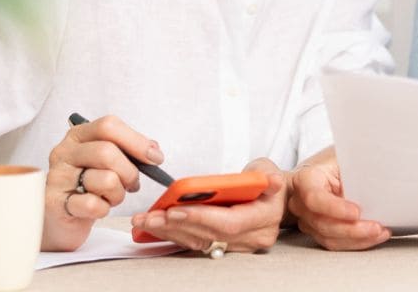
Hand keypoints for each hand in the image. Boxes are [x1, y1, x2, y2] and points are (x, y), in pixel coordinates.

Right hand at [42, 115, 162, 250]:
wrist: (62, 216)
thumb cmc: (88, 185)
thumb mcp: (107, 162)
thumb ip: (129, 150)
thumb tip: (153, 151)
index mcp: (78, 135)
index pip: (109, 126)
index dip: (137, 141)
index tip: (155, 158)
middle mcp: (64, 152)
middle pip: (108, 152)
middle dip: (130, 172)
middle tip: (132, 184)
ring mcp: (58, 177)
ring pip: (106, 180)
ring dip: (118, 194)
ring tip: (111, 197)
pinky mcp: (56, 203)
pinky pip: (93, 204)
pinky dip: (104, 209)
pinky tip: (98, 208)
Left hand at [130, 158, 285, 252]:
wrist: (274, 200)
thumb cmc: (265, 181)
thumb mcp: (266, 170)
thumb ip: (264, 175)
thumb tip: (272, 181)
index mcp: (265, 217)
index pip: (229, 222)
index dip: (201, 217)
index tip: (175, 210)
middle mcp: (253, 237)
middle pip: (209, 234)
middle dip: (176, 225)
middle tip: (149, 216)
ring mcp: (239, 246)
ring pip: (199, 242)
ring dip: (168, 231)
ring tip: (144, 220)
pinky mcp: (224, 246)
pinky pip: (196, 242)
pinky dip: (174, 234)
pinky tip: (154, 226)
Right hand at [287, 150, 389, 250]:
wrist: (326, 172)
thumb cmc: (335, 164)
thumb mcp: (344, 158)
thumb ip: (355, 167)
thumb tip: (377, 177)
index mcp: (305, 179)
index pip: (314, 197)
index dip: (335, 208)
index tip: (357, 212)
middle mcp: (300, 202)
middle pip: (322, 223)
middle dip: (352, 229)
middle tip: (376, 226)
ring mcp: (307, 220)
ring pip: (329, 237)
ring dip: (358, 238)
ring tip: (379, 231)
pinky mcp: (317, 232)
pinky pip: (336, 243)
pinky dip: (357, 242)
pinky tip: (373, 236)